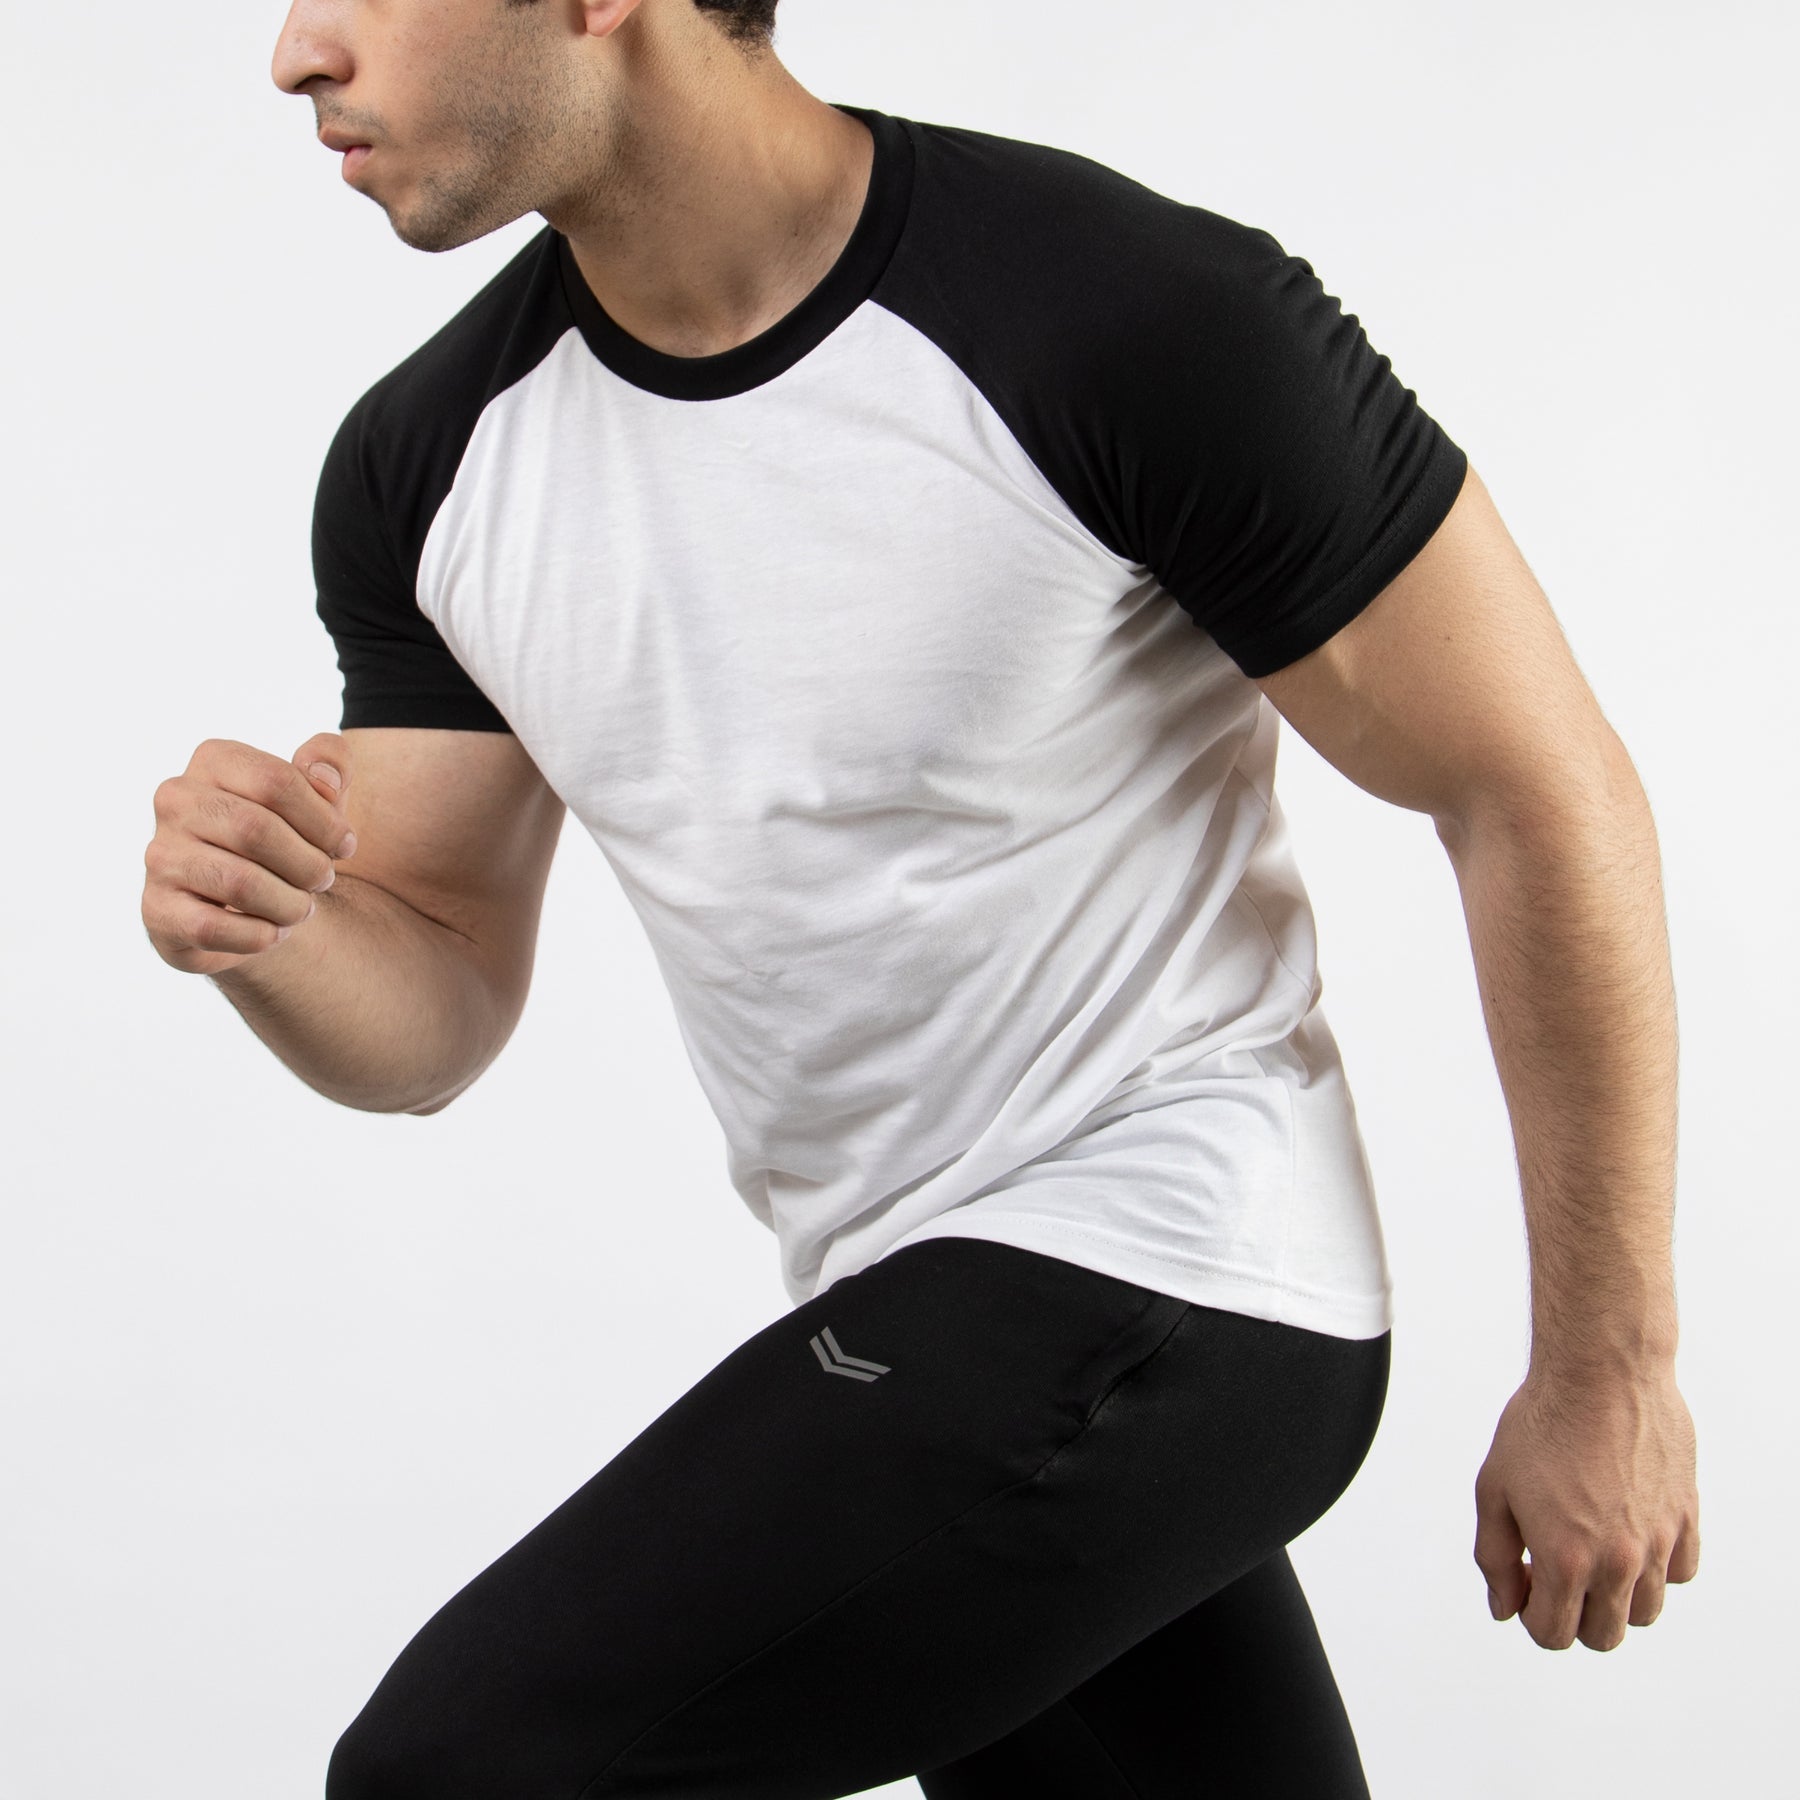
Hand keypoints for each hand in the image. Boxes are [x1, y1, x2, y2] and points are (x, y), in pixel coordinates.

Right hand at [143, 732, 357, 975]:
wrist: (249, 900)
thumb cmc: (290, 836)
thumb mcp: (322, 795)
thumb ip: (332, 764)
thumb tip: (325, 777)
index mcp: (214, 760)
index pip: (275, 782)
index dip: (325, 822)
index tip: (345, 846)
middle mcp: (176, 800)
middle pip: (255, 831)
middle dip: (309, 865)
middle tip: (323, 881)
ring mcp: (160, 855)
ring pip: (238, 883)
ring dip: (289, 905)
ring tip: (302, 908)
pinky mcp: (157, 909)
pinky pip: (211, 927)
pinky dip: (258, 936)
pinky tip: (272, 932)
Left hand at [1472, 1363, 1699, 1649]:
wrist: (1600, 1373)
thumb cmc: (1540, 1424)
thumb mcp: (1493, 1489)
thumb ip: (1494, 1557)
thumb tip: (1505, 1609)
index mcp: (1565, 1558)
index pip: (1553, 1635)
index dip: (1531, 1616)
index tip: (1526, 1579)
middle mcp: (1618, 1561)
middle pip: (1603, 1635)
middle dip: (1573, 1614)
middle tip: (1556, 1569)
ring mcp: (1658, 1542)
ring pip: (1646, 1612)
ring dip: (1617, 1596)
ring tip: (1592, 1547)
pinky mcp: (1686, 1518)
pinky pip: (1680, 1573)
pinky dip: (1656, 1567)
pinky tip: (1628, 1530)